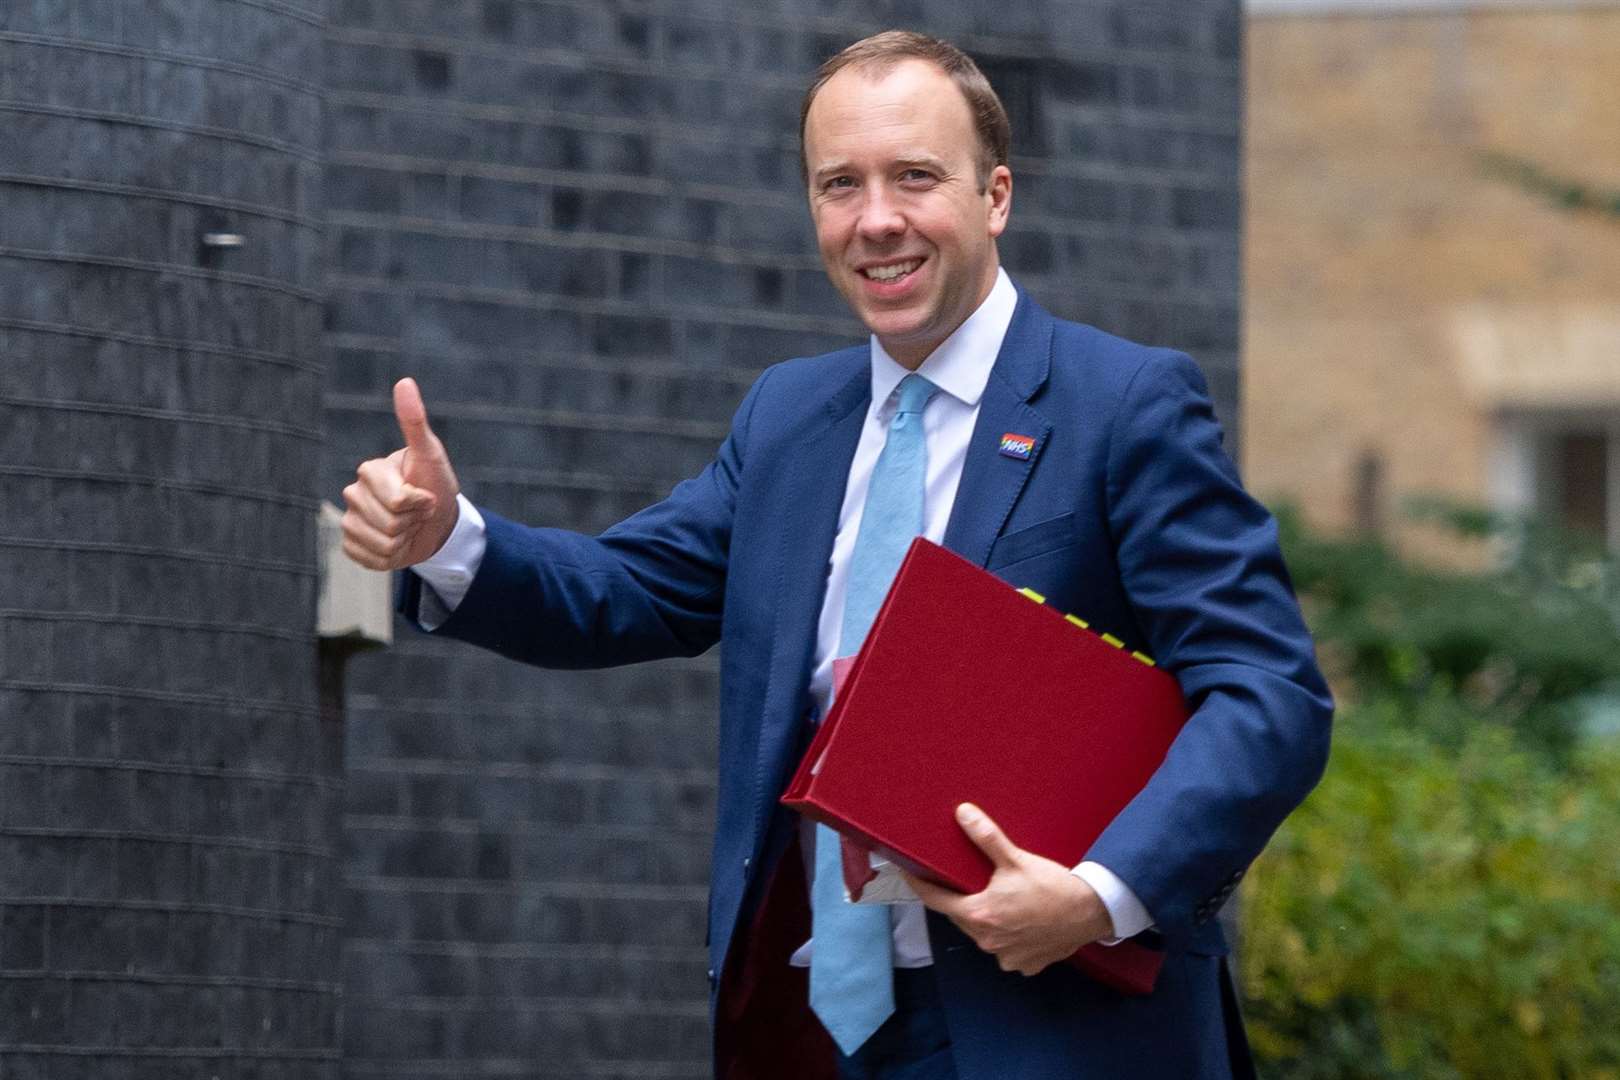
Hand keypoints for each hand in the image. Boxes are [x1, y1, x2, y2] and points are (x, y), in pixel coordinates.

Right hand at [341, 378, 461, 569]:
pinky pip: (370, 560)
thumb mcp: (430, 455)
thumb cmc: (435, 484)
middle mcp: (353, 494)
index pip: (397, 500)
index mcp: (369, 471)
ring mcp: (350, 521)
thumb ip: (415, 422)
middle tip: (418, 512)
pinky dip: (392, 558)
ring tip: (409, 527)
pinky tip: (397, 544)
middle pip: (388, 524)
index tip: (426, 495)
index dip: (421, 503)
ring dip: (404, 541)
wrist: (437, 522)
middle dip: (413, 522)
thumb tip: (405, 381)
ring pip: (380, 544)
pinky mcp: (351, 546)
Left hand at [903, 803, 1113, 975]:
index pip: (935, 900)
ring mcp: (1006, 957)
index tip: (907, 874)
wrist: (1092, 911)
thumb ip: (986, 838)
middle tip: (963, 881)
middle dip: (959, 899)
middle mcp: (988, 941)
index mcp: (979, 915)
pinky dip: (1008, 936)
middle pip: (960, 917)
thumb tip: (962, 813)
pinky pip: (1006, 950)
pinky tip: (1019, 921)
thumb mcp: (1016, 859)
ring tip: (998, 899)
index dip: (919, 885)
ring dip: (985, 919)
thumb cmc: (1053, 886)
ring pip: (983, 935)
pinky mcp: (1025, 964)